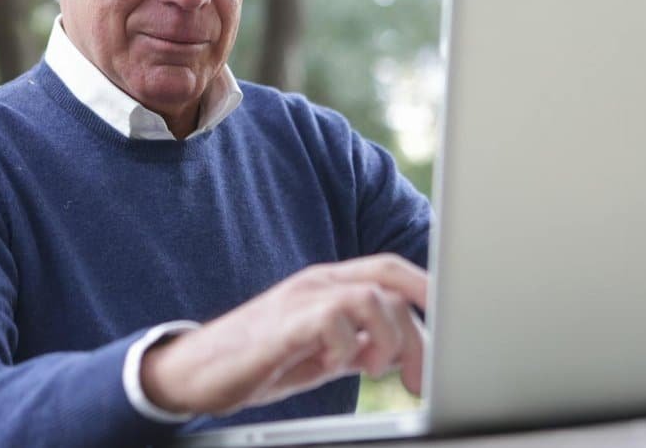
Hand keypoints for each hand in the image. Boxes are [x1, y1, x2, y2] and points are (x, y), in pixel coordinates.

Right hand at [140, 253, 426, 415]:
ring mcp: (299, 299)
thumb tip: (397, 349)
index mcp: (328, 285)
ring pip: (371, 299)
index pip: (391, 270)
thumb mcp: (319, 350)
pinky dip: (348, 346)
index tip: (451, 328)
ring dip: (387, 339)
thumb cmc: (258, 360)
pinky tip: (335, 365)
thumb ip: (357, 341)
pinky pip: (334, 320)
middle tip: (418, 375)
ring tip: (374, 369)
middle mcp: (317, 283)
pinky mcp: (283, 324)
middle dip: (419, 327)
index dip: (428, 291)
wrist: (194, 372)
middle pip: (389, 280)